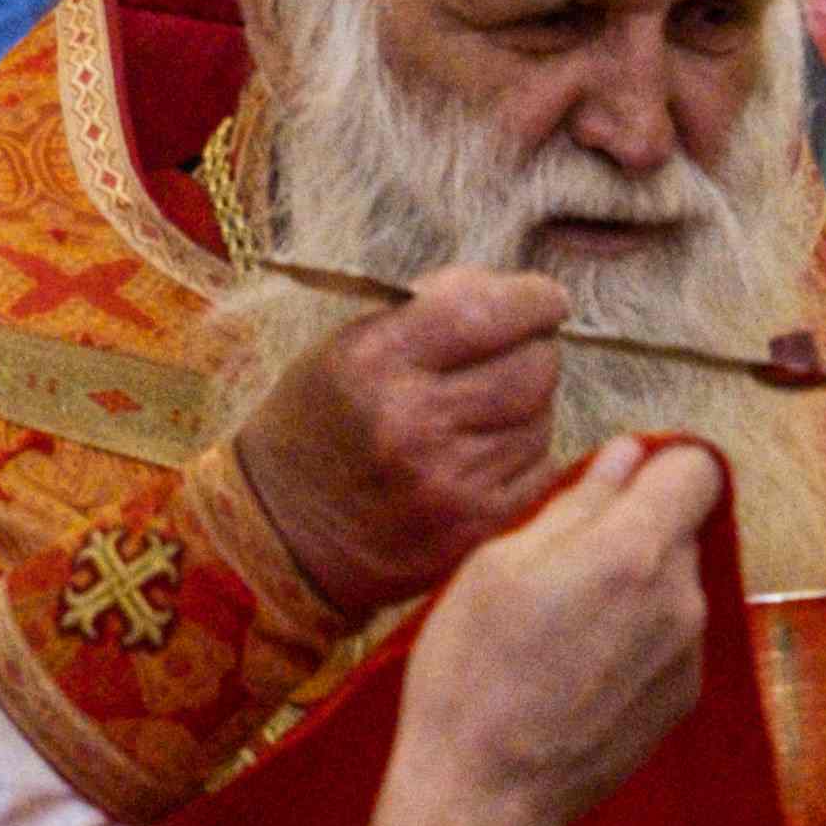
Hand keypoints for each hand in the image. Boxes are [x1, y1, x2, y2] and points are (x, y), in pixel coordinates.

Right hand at [232, 269, 573, 613]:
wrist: (278, 532)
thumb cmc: (317, 424)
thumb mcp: (347, 347)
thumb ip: (429, 312)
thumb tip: (513, 294)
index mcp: (375, 362)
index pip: (484, 311)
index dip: (532, 298)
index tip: (547, 299)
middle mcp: (413, 422)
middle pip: (531, 367)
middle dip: (536, 351)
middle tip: (519, 354)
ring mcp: (447, 482)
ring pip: (540, 419)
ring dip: (528, 406)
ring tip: (487, 410)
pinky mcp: (472, 528)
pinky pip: (537, 470)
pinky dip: (524, 454)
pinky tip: (487, 453)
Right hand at [343, 443, 728, 825]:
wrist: (485, 793)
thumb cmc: (472, 674)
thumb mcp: (498, 565)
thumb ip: (576, 504)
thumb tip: (626, 457)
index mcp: (633, 552)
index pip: (695, 469)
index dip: (657, 468)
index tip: (615, 487)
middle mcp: (680, 599)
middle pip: (679, 531)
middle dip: (631, 534)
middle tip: (557, 574)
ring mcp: (687, 654)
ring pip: (673, 586)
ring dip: (632, 590)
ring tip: (562, 633)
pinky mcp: (683, 699)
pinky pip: (670, 638)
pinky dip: (636, 640)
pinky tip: (578, 672)